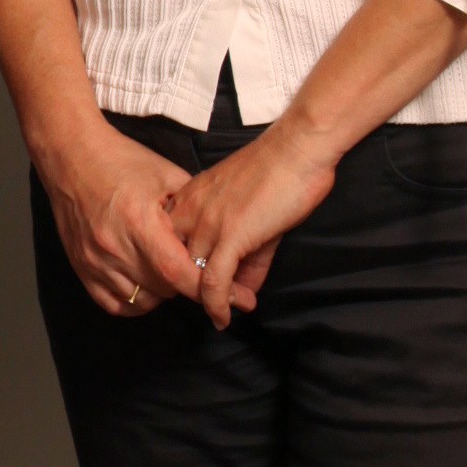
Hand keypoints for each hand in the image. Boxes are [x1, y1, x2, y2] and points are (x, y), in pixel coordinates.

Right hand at [35, 120, 203, 319]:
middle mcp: (114, 247)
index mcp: (140, 222)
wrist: (71, 155)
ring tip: (167, 271)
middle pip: (163, 289)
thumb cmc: (120, 160)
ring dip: (161, 292)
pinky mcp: (81, 267)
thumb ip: (193, 208)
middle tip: (193, 267)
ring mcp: (94, 261)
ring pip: (141, 300)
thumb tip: (216, 236)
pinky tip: (145, 285)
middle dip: (185, 283)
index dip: (203, 285)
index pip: (177, 272)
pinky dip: (134, 301)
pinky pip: (113, 303)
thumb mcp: (166, 174)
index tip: (224, 288)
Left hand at [167, 126, 336, 327]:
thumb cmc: (281, 173)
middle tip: (206, 304)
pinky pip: (213, 282)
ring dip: (205, 302)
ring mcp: (207, 223)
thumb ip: (249, 255)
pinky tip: (224, 317)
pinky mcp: (230, 236)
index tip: (191, 286)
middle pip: (174, 261)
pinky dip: (217, 305)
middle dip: (185, 287)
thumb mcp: (255, 217)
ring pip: (190, 275)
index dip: (177, 267)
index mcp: (188, 198)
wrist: (298, 149)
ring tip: (220, 315)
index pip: (167, 242)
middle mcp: (189, 211)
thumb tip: (247, 290)